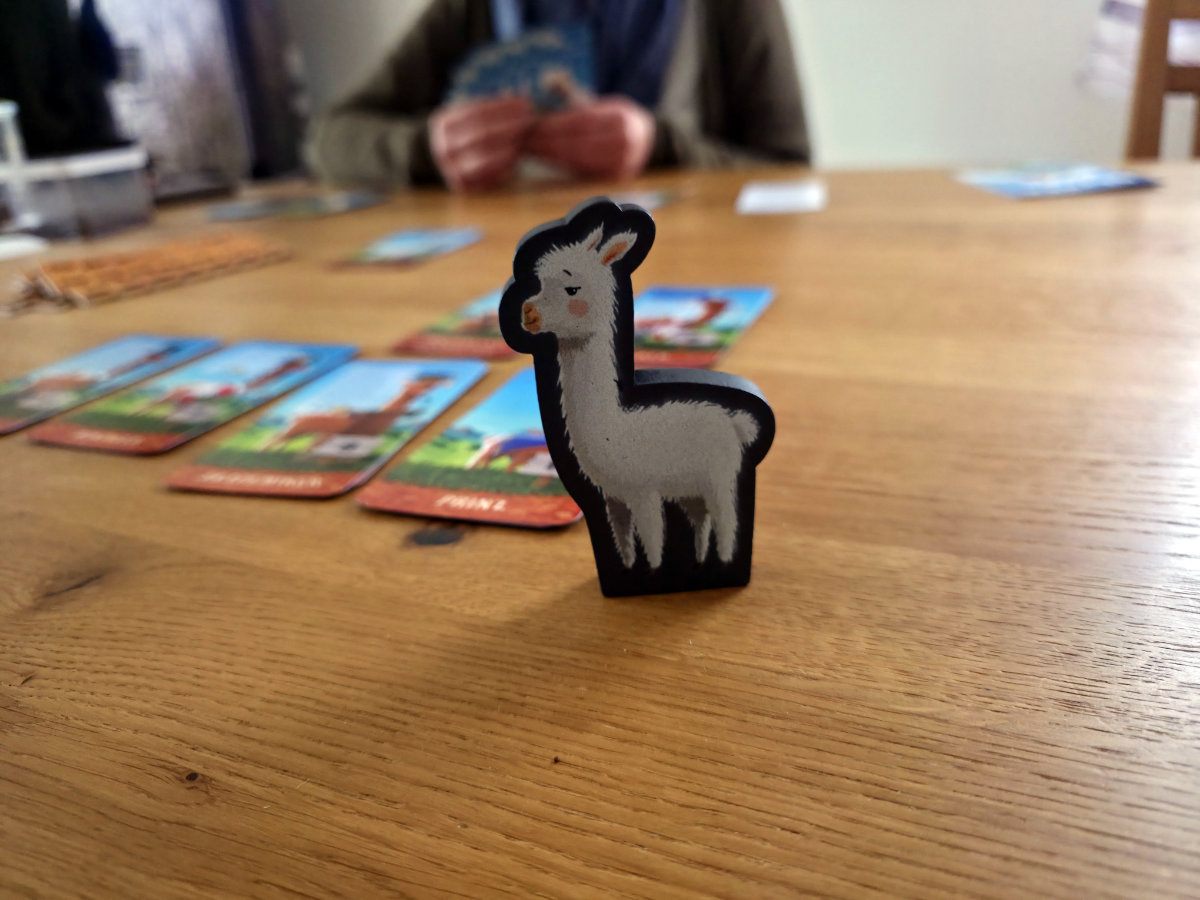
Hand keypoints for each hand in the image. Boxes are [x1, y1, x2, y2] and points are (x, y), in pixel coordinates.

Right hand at [429, 96, 534, 191]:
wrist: (452, 162)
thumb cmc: (471, 132)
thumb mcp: (476, 114)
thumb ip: (495, 105)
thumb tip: (520, 91)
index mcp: (442, 123)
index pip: (476, 111)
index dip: (503, 106)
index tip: (525, 103)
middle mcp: (442, 147)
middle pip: (482, 134)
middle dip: (510, 125)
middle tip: (530, 120)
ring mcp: (450, 168)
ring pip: (485, 156)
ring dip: (510, 145)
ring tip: (525, 136)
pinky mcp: (462, 186)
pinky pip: (487, 176)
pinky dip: (504, 165)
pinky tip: (517, 155)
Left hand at [527, 96, 654, 180]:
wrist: (645, 139)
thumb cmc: (613, 117)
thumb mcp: (597, 100)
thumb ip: (572, 92)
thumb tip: (547, 79)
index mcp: (620, 118)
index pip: (580, 121)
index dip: (554, 124)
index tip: (532, 123)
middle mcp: (624, 143)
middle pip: (577, 143)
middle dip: (547, 141)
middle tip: (525, 139)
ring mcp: (621, 163)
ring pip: (578, 160)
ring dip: (550, 155)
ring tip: (531, 149)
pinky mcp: (614, 178)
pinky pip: (582, 171)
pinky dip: (561, 164)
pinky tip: (546, 158)